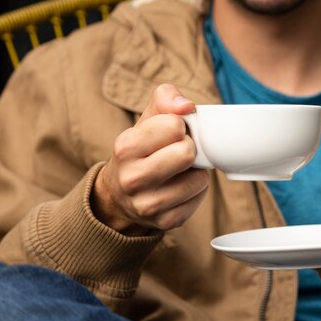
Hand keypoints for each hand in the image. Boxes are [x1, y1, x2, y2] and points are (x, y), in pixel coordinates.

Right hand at [91, 84, 208, 235]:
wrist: (120, 195)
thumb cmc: (141, 149)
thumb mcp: (147, 118)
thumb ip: (166, 98)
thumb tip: (187, 106)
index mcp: (125, 148)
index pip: (174, 126)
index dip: (179, 126)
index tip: (170, 134)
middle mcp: (132, 179)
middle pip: (187, 153)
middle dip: (189, 148)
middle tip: (179, 152)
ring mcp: (148, 205)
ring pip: (199, 179)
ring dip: (196, 171)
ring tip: (180, 171)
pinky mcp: (166, 222)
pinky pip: (200, 198)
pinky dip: (196, 190)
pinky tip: (180, 187)